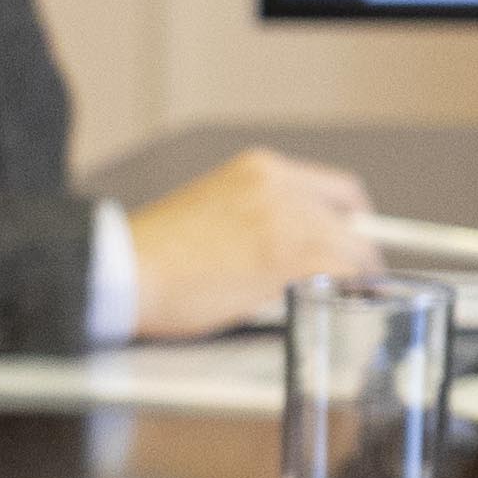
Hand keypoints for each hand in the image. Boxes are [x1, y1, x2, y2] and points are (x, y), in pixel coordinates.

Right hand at [118, 149, 384, 340]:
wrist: (123, 270)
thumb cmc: (151, 258)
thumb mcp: (210, 214)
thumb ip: (254, 219)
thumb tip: (288, 251)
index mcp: (258, 169)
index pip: (336, 190)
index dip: (348, 223)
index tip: (347, 244)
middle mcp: (281, 185)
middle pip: (350, 222)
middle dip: (350, 256)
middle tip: (343, 285)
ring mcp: (289, 218)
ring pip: (353, 249)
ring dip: (347, 279)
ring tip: (329, 303)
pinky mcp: (292, 255)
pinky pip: (347, 275)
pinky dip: (346, 293)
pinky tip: (327, 308)